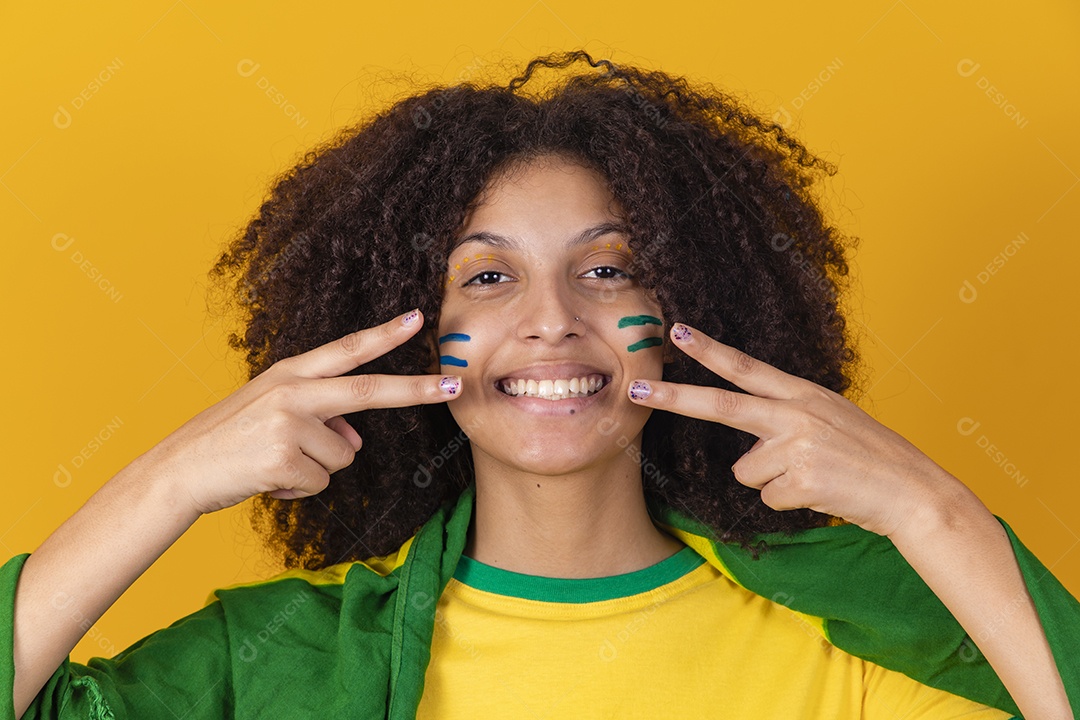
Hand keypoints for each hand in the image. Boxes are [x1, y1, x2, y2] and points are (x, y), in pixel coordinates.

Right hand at [137, 309, 461, 515]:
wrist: (178, 471)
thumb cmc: (230, 443)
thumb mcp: (274, 417)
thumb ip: (320, 419)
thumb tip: (355, 442)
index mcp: (290, 374)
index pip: (346, 349)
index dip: (384, 334)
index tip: (418, 318)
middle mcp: (292, 391)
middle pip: (369, 391)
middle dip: (416, 389)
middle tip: (454, 386)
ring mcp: (288, 423)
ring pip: (343, 455)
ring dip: (317, 469)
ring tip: (275, 463)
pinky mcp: (284, 457)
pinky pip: (321, 481)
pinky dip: (300, 489)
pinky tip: (269, 478)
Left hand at [627, 322, 964, 537]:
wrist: (914, 492)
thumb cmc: (870, 460)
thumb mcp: (832, 421)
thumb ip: (789, 420)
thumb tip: (747, 450)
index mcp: (803, 395)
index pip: (746, 367)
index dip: (709, 350)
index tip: (676, 332)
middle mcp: (796, 413)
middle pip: (721, 406)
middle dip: (673, 398)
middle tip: (635, 391)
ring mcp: (798, 445)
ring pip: (746, 472)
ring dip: (772, 483)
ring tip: (814, 479)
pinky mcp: (801, 479)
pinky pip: (767, 498)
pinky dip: (789, 504)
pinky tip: (821, 495)